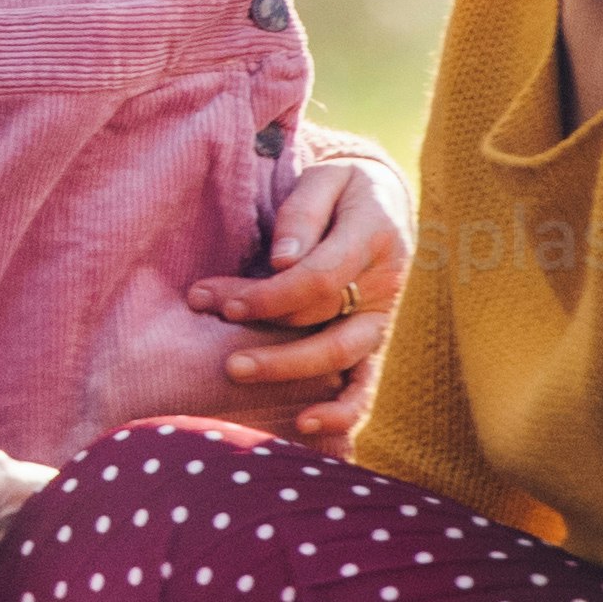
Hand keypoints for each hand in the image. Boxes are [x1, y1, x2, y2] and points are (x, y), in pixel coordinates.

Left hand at [73, 144, 407, 448]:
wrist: (384, 201)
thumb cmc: (342, 189)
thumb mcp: (327, 177)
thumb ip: (303, 211)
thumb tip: (282, 257)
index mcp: (374, 236)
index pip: (320, 276)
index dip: (270, 294)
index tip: (222, 300)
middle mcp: (384, 284)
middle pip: (323, 318)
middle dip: (265, 333)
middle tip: (218, 347)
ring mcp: (382, 318)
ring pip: (342, 354)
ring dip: (287, 368)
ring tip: (236, 371)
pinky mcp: (375, 343)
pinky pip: (366, 385)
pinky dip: (342, 410)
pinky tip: (304, 424)